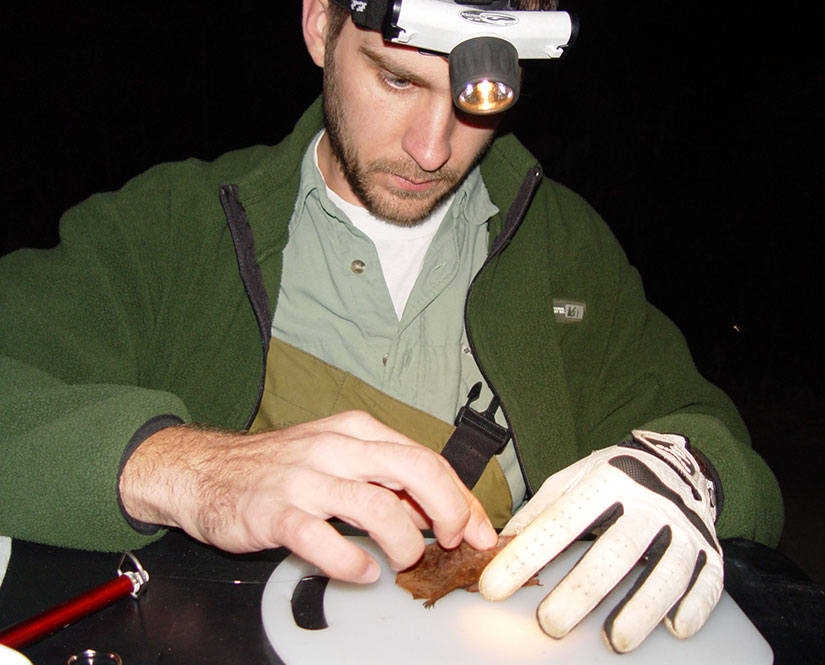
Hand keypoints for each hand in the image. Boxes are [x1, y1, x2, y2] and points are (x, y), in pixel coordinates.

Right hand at [119, 410, 496, 582]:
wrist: (205, 469)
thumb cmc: (280, 466)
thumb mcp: (337, 456)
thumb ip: (385, 478)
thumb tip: (435, 510)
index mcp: (357, 431)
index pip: (427, 459)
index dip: (462, 499)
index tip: (479, 532)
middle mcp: (337, 448)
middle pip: (417, 470)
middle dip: (450, 510)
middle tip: (452, 542)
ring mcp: (306, 479)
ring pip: (380, 508)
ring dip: (406, 543)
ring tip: (403, 560)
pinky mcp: (276, 513)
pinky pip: (325, 542)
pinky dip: (353, 564)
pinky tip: (361, 572)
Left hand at [478, 430, 721, 652]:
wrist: (678, 462)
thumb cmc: (615, 475)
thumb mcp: (574, 478)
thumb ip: (541, 510)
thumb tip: (500, 544)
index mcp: (608, 479)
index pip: (561, 521)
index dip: (526, 554)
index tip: (495, 586)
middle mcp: (650, 501)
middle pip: (616, 551)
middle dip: (582, 591)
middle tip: (550, 623)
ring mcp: (685, 526)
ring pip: (665, 572)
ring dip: (640, 610)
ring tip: (614, 641)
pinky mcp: (712, 551)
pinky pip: (706, 583)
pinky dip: (692, 607)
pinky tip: (673, 628)